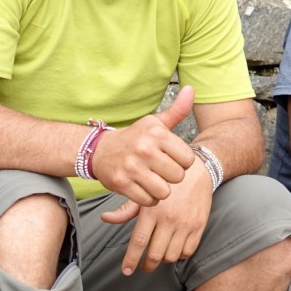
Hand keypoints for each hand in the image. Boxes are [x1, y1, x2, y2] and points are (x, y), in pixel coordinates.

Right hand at [93, 86, 195, 206]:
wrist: (100, 151)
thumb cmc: (135, 138)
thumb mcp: (155, 123)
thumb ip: (177, 111)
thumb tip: (191, 90)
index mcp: (157, 134)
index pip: (188, 160)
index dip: (182, 162)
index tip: (170, 158)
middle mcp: (145, 149)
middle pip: (178, 177)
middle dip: (171, 177)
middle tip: (160, 170)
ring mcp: (132, 167)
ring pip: (164, 192)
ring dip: (160, 189)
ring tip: (153, 180)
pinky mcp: (122, 183)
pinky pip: (149, 200)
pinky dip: (148, 198)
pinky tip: (142, 187)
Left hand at [105, 161, 213, 274]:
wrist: (195, 170)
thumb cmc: (165, 183)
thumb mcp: (144, 192)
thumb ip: (125, 210)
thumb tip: (105, 218)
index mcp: (151, 211)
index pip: (138, 242)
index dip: (131, 260)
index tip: (127, 271)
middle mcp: (168, 219)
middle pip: (155, 254)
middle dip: (147, 266)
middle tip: (144, 266)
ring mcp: (185, 224)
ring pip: (171, 256)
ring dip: (163, 260)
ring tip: (160, 254)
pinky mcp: (199, 226)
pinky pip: (188, 251)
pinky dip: (179, 255)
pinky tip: (175, 249)